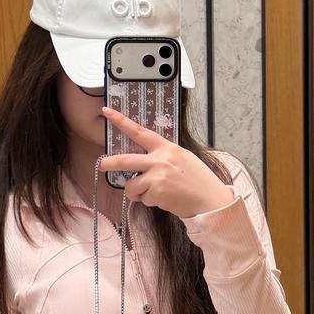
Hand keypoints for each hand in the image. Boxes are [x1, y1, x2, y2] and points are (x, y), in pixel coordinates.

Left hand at [99, 106, 235, 217]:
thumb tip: (143, 164)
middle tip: (102, 165)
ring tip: (153, 194)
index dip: (121, 121)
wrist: (211, 200)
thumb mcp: (183, 159)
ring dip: (136, 193)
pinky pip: (142, 199)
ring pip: (130, 185)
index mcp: (167, 148)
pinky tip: (165, 200)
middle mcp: (160, 160)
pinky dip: (150, 202)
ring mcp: (157, 176)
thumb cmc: (198, 181)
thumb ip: (163, 157)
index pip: (140, 132)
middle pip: (124, 160)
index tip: (107, 112)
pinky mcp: (156, 193)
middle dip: (108, 163)